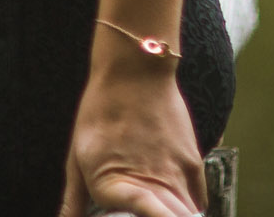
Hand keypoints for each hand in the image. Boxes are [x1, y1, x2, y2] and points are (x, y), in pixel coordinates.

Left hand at [60, 44, 206, 216]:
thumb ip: (74, 198)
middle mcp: (150, 186)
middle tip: (141, 211)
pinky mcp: (193, 163)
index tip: (128, 216)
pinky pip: (199, 201)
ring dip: (173, 214)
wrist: (134, 72)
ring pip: (184, 215)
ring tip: (159, 209)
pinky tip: (177, 207)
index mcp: (113, 188)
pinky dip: (190, 209)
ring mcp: (175, 176)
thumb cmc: (102, 110)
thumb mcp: (77, 155)